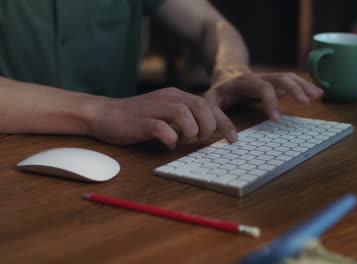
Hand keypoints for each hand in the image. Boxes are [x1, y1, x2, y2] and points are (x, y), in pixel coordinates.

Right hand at [87, 87, 237, 147]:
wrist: (103, 114)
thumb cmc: (137, 118)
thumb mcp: (165, 111)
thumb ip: (185, 116)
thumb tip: (209, 131)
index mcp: (176, 95)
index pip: (208, 104)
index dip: (224, 122)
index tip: (233, 138)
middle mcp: (168, 97)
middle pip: (201, 106)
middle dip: (210, 127)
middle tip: (203, 140)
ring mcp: (153, 108)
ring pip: (184, 114)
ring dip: (191, 131)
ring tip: (185, 140)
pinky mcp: (141, 121)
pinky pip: (163, 129)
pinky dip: (170, 139)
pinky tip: (167, 145)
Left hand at [204, 70, 323, 121]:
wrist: (226, 76)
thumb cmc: (218, 93)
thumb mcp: (210, 103)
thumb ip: (218, 119)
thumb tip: (233, 139)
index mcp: (243, 81)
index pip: (261, 87)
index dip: (271, 101)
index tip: (278, 120)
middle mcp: (260, 76)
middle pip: (280, 77)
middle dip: (294, 89)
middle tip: (306, 103)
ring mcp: (270, 78)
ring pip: (289, 77)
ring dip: (304, 86)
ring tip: (318, 95)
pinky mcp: (277, 82)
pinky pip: (293, 81)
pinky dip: (306, 86)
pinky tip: (318, 93)